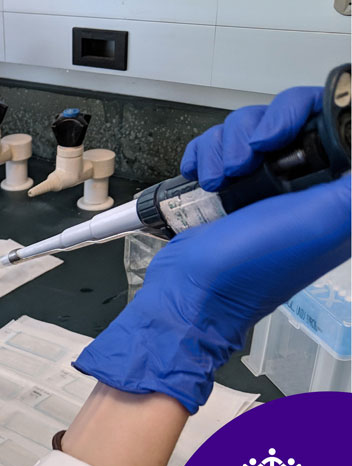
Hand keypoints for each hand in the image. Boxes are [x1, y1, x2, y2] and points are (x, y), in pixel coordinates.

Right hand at [75, 88, 349, 413]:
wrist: (189, 290)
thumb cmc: (253, 266)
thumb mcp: (323, 219)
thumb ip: (351, 183)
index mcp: (334, 189)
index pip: (330, 122)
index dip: (301, 115)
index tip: (276, 138)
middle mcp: (303, 182)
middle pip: (284, 115)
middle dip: (254, 132)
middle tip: (243, 164)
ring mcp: (262, 183)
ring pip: (246, 127)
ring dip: (222, 149)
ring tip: (215, 182)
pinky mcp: (226, 185)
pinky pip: (216, 146)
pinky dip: (203, 156)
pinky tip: (201, 179)